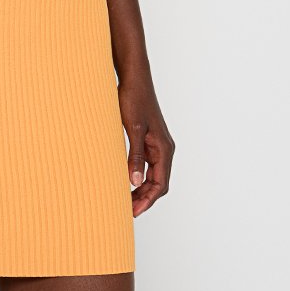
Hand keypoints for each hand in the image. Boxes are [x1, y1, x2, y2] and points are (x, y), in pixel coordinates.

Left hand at [117, 76, 174, 217]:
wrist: (133, 78)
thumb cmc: (134, 100)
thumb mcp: (133, 129)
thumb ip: (135, 155)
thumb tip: (135, 181)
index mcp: (164, 148)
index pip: (160, 183)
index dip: (147, 199)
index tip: (133, 211)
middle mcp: (163, 148)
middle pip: (158, 182)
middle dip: (144, 198)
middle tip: (127, 210)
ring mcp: (156, 144)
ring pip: (152, 174)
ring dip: (141, 188)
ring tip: (126, 200)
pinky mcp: (147, 139)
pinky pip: (146, 164)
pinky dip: (138, 175)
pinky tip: (126, 180)